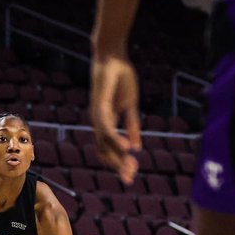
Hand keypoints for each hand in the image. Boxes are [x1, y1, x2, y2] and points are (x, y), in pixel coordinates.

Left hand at [90, 54, 141, 183]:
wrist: (112, 55)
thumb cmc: (120, 77)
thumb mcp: (130, 105)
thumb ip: (132, 126)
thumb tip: (137, 147)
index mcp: (105, 123)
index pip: (108, 150)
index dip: (120, 163)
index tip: (133, 174)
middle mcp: (98, 122)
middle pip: (104, 152)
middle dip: (118, 167)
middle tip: (130, 179)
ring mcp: (98, 115)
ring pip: (105, 144)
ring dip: (117, 158)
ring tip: (130, 169)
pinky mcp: (101, 106)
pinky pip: (108, 127)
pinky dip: (117, 140)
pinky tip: (128, 149)